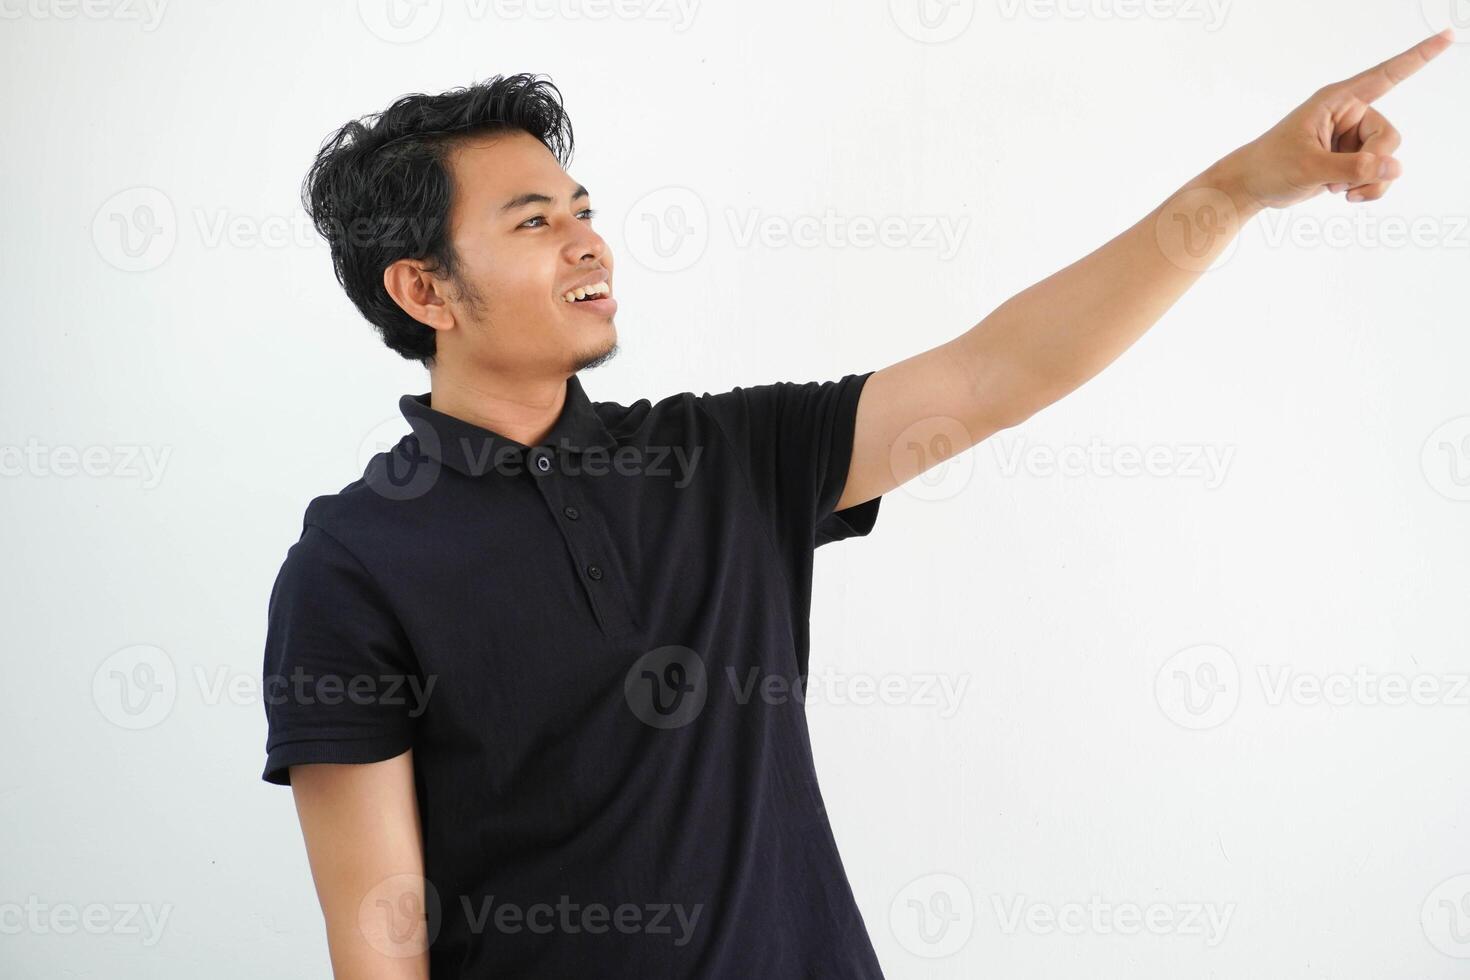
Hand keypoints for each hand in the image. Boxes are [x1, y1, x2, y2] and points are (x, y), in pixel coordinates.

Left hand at [1218, 28, 1454, 210]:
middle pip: (1388, 136)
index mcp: (1337, 101)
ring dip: (1368, 181)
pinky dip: (1368, 188)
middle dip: (1372, 164)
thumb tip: (1395, 168)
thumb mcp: (1309, 167)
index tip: (1447, 35)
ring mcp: (1351, 137)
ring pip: (1387, 158)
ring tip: (1337, 190)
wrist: (1251, 187)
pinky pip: (1379, 173)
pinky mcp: (1351, 158)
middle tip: (1342, 182)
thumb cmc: (1270, 167)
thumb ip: (1353, 168)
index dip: (1418, 57)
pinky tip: (1346, 195)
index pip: (1385, 75)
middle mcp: (1349, 114)